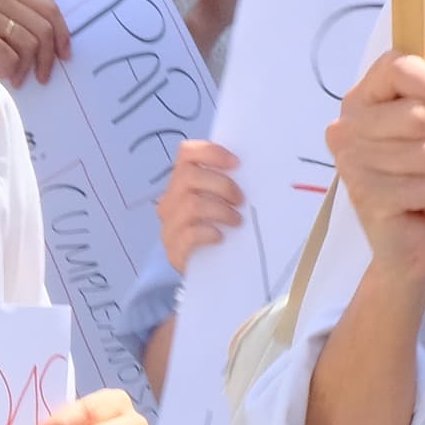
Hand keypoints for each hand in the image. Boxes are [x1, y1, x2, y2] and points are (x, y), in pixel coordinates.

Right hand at [0, 0, 70, 83]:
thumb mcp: (3, 18)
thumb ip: (26, 23)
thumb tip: (58, 48)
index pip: (49, 8)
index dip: (62, 33)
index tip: (64, 55)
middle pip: (42, 29)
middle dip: (46, 58)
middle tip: (43, 77)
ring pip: (28, 43)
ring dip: (27, 68)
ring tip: (18, 78)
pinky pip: (8, 55)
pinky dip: (11, 69)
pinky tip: (4, 74)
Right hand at [157, 138, 246, 272]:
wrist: (204, 272)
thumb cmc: (215, 229)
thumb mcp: (218, 203)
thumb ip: (225, 187)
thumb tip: (255, 173)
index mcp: (181, 182)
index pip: (187, 152)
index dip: (211, 152)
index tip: (237, 164)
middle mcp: (170, 200)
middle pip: (189, 176)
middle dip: (222, 185)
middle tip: (241, 200)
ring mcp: (169, 225)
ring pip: (191, 204)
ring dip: (220, 210)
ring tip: (236, 221)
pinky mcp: (173, 249)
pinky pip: (189, 234)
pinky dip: (208, 232)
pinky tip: (220, 237)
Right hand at [328, 51, 424, 288]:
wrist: (412, 241)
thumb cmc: (422, 178)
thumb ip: (423, 83)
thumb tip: (422, 37)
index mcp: (360, 101)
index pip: (397, 64)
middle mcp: (346, 127)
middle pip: (420, 113)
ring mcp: (351, 162)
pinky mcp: (364, 195)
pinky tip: (419, 207)